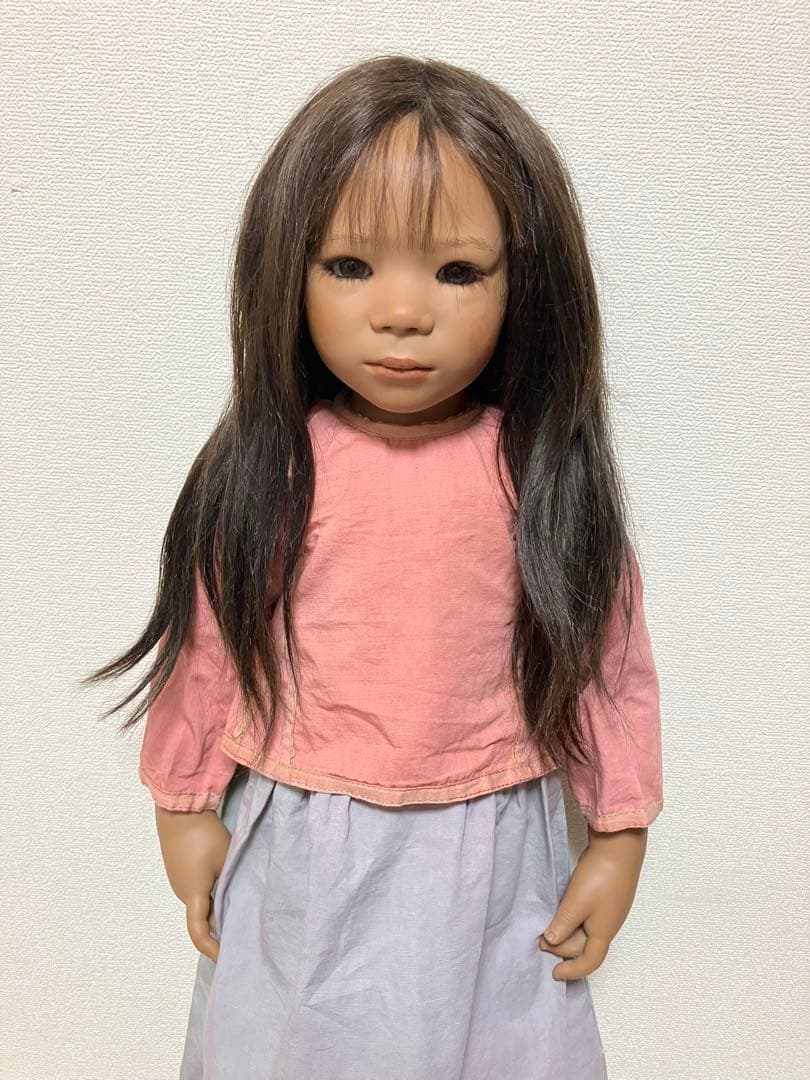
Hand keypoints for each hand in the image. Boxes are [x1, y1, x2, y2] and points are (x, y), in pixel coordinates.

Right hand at [154, 806, 232, 961]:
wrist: (179, 811)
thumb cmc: (204, 836)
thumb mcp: (226, 860)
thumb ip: (232, 884)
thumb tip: (240, 902)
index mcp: (193, 895)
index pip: (199, 933)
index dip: (212, 950)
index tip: (226, 960)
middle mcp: (182, 893)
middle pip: (202, 920)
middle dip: (221, 930)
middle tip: (244, 935)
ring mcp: (179, 881)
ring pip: (201, 904)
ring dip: (217, 911)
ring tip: (241, 912)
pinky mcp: (180, 871)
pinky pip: (197, 891)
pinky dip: (211, 897)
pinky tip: (228, 889)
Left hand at [537, 826, 646, 980]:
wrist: (620, 848)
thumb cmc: (599, 878)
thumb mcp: (576, 903)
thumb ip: (563, 925)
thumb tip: (551, 943)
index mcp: (603, 933)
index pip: (589, 962)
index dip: (572, 971)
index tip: (553, 974)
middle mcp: (608, 925)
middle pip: (585, 947)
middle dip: (563, 950)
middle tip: (540, 941)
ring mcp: (609, 911)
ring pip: (586, 932)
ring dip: (567, 935)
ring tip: (548, 928)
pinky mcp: (607, 897)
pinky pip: (588, 919)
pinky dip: (573, 922)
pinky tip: (562, 913)